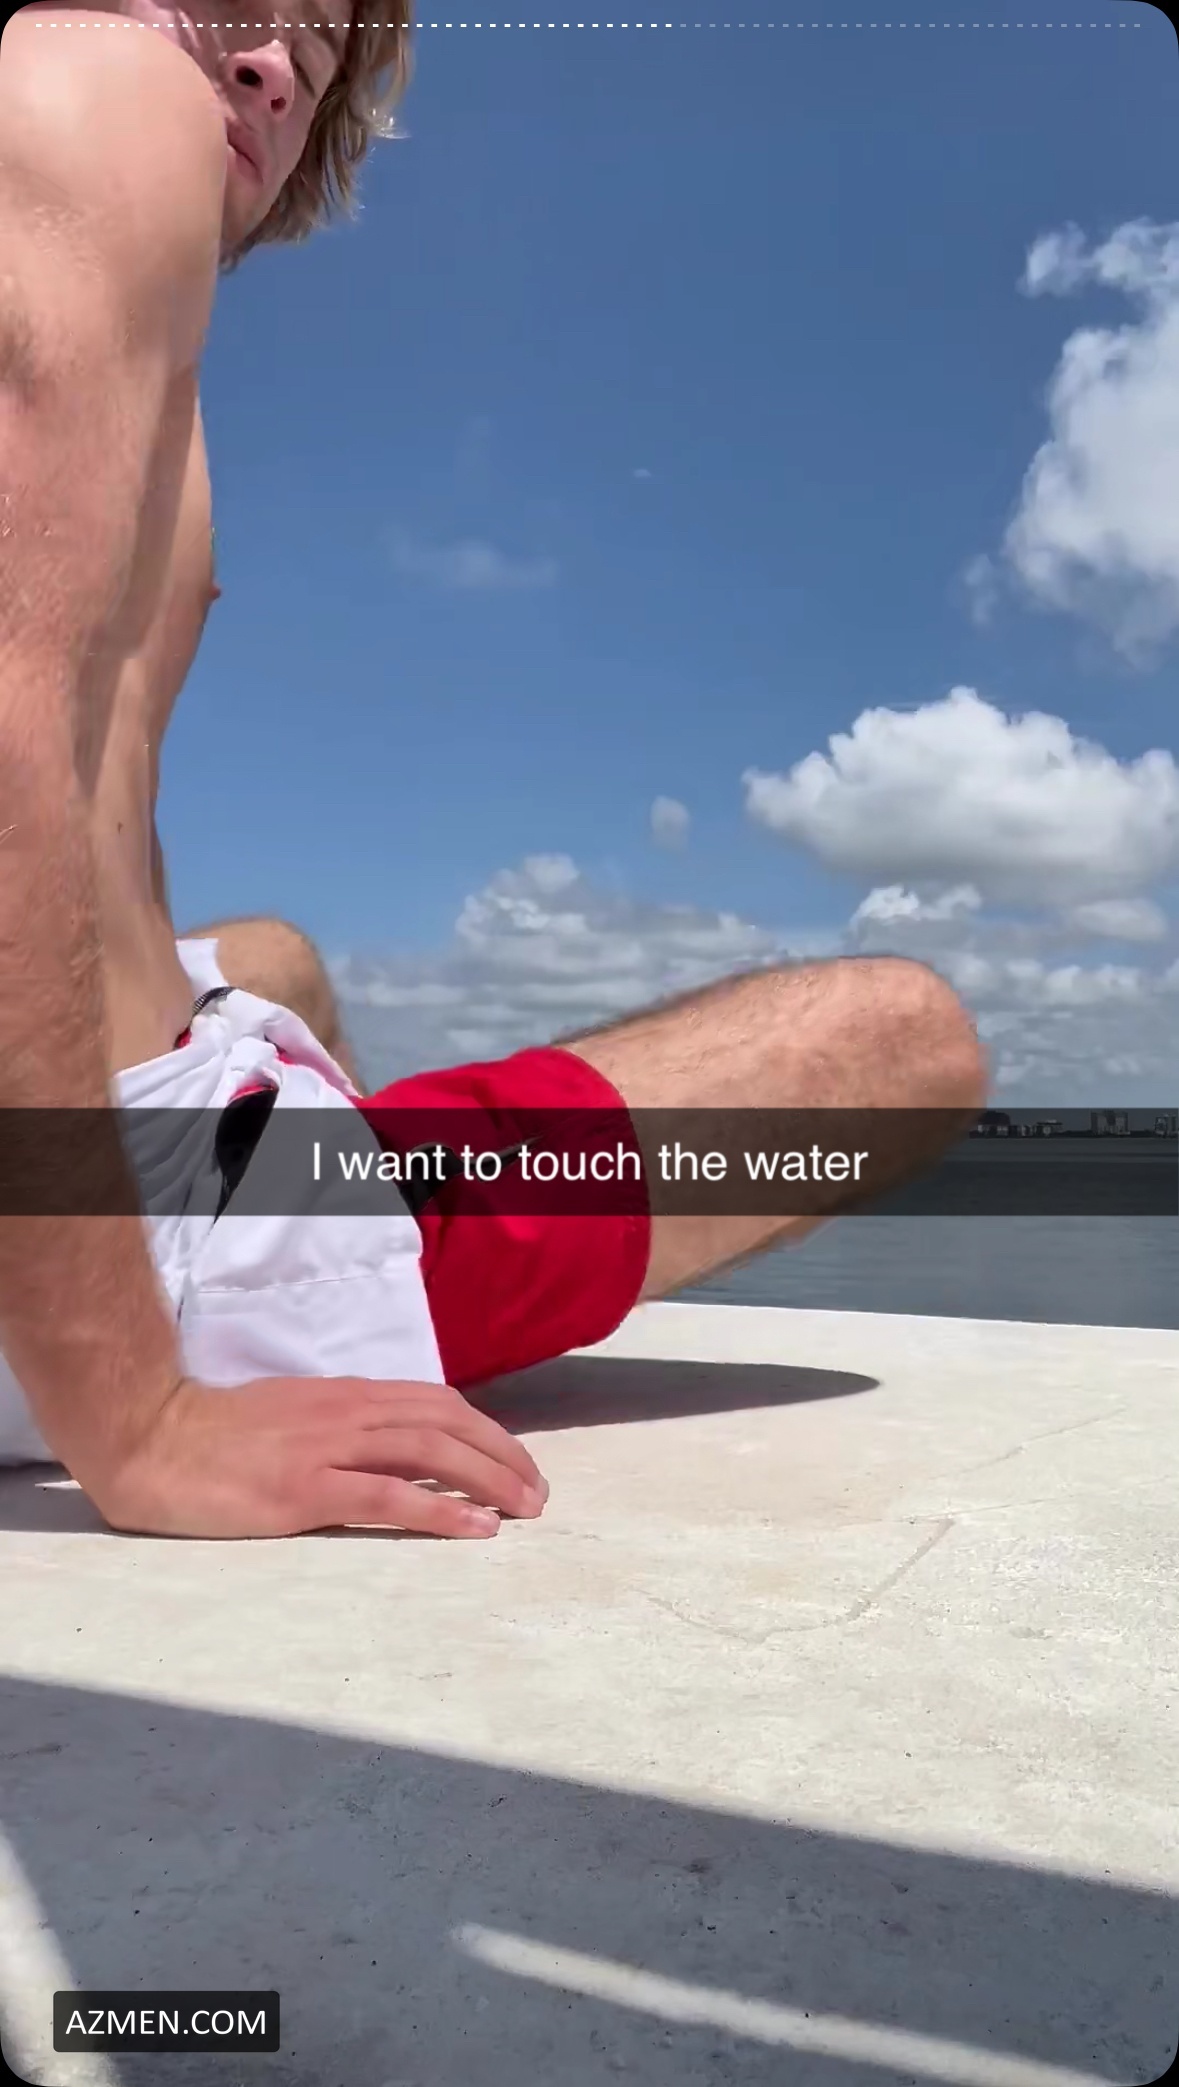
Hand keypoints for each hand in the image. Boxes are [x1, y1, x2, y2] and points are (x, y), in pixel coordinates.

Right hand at [87, 1374, 547, 1539]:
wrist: (153, 1436)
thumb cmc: (216, 1434)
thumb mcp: (293, 1414)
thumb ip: (343, 1426)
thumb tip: (393, 1449)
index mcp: (346, 1396)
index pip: (435, 1402)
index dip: (484, 1430)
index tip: (516, 1461)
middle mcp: (347, 1414)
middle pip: (446, 1423)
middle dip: (502, 1455)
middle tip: (538, 1493)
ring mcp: (327, 1450)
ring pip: (429, 1452)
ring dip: (487, 1479)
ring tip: (525, 1509)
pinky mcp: (303, 1490)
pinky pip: (386, 1496)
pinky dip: (439, 1510)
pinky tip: (475, 1528)